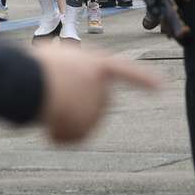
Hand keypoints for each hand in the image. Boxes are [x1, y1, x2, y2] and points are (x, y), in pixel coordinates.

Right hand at [32, 41, 160, 142]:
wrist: (34, 82)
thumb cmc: (41, 66)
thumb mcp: (60, 58)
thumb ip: (73, 69)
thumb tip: (64, 87)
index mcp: (99, 65)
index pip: (125, 71)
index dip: (143, 79)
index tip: (161, 87)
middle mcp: (104, 89)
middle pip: (91, 102)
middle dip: (74, 105)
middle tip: (52, 99)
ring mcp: (98, 110)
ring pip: (78, 122)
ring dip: (61, 120)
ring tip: (47, 107)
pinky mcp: (87, 129)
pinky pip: (71, 137)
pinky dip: (57, 135)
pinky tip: (48, 126)